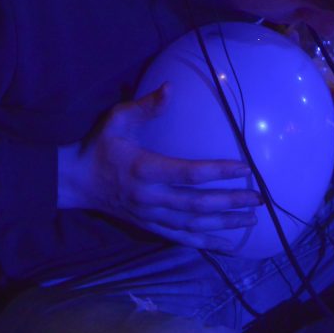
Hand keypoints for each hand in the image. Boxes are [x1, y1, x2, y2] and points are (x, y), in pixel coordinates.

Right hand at [58, 83, 262, 249]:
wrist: (74, 182)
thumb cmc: (98, 147)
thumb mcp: (116, 120)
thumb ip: (144, 106)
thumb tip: (170, 87)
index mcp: (145, 169)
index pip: (189, 173)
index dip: (219, 171)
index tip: (245, 168)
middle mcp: (150, 197)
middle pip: (198, 204)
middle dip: (231, 203)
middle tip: (258, 200)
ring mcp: (150, 215)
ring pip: (193, 224)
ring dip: (224, 224)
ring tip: (251, 221)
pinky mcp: (149, 226)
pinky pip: (181, 238)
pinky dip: (205, 242)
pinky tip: (227, 244)